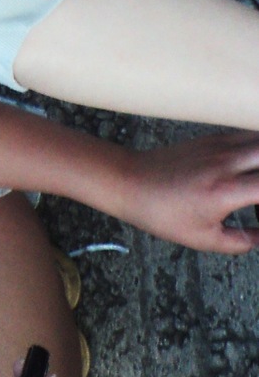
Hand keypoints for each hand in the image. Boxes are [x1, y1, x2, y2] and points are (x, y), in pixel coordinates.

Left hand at [125, 133, 258, 253]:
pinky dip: (257, 146)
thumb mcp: (203, 239)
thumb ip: (241, 241)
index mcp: (226, 191)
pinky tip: (254, 164)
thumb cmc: (163, 214)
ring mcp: (219, 145)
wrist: (130, 182)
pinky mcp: (212, 137)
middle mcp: (227, 162)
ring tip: (255, 185)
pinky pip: (246, 135)